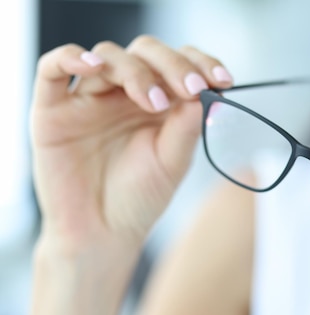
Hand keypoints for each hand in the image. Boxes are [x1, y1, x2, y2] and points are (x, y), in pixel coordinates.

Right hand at [31, 36, 232, 250]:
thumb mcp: (173, 162)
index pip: (178, 64)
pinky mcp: (53, 109)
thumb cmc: (139, 199)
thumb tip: (203, 91)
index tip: (222, 80)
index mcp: (157, 102)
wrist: (103, 234)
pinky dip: (71, 56)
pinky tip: (93, 66)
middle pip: (146, 52)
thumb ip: (186, 126)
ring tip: (155, 103)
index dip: (200, 63)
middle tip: (192, 88)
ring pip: (109, 56)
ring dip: (137, 72)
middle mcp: (124, 94)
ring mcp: (89, 99)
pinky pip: (53, 67)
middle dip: (174, 65)